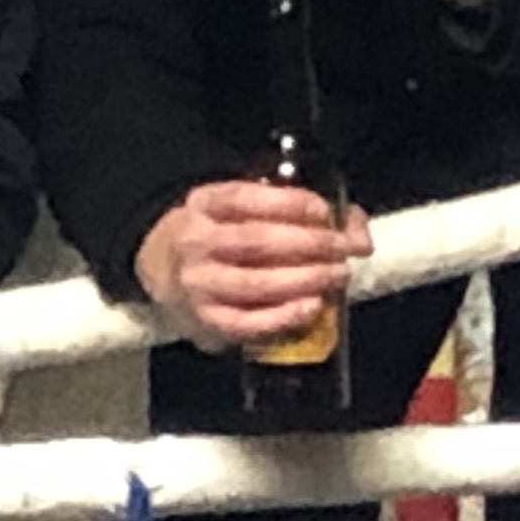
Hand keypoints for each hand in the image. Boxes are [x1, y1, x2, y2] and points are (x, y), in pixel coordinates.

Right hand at [134, 178, 371, 353]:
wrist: (163, 271)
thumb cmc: (221, 236)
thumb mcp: (243, 209)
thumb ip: (295, 209)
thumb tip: (356, 227)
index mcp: (203, 204)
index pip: (246, 198)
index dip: (291, 203)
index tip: (325, 211)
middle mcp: (194, 242)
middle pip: (256, 241)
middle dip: (310, 243)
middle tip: (344, 247)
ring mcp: (197, 284)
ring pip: (256, 282)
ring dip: (305, 278)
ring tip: (337, 274)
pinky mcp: (205, 321)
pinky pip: (249, 322)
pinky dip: (285, 315)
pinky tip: (312, 305)